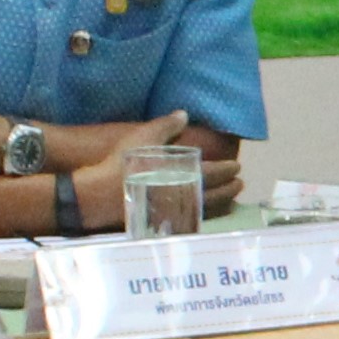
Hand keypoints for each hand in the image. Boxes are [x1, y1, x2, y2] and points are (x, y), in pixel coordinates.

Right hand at [69, 111, 231, 235]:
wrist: (100, 195)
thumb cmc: (124, 163)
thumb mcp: (145, 137)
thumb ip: (167, 126)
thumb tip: (183, 114)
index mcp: (185, 174)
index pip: (215, 172)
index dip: (228, 170)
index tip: (237, 167)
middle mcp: (185, 195)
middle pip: (215, 194)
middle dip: (229, 189)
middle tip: (239, 184)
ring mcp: (174, 212)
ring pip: (206, 210)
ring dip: (221, 205)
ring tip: (229, 200)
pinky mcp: (163, 224)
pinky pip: (191, 221)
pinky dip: (203, 217)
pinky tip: (204, 215)